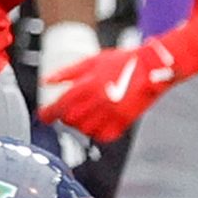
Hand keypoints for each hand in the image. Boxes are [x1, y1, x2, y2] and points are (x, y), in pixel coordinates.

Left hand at [44, 36, 180, 145]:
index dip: (47, 114)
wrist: (152, 67)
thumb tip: (46, 81)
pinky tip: (98, 123)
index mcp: (86, 85)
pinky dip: (97, 133)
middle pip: (71, 120)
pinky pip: (104, 136)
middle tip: (69, 111)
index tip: (44, 116)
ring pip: (85, 130)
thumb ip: (67, 73)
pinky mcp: (124, 121)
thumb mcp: (91, 61)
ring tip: (85, 115)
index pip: (59, 106)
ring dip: (80, 126)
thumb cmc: (122, 61)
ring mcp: (111, 113)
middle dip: (65, 117)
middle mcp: (97, 101)